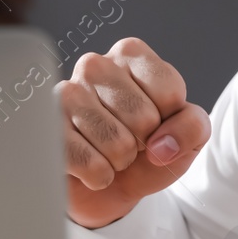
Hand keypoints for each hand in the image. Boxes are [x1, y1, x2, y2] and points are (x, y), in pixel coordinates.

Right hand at [56, 37, 209, 229]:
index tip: (156, 123)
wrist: (112, 183)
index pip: (169, 92)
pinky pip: (87, 163)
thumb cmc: (148, 149)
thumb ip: (193, 127)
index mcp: (131, 54)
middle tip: (130, 141)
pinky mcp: (45, 130)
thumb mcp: (187, 135)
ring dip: (121, 161)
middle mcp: (95, 65)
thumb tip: (162, 145)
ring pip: (116, 142)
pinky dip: (99, 176)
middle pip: (143, 117)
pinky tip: (91, 167)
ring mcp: (65, 95)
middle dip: (144, 143)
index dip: (170, 122)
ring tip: (110, 152)